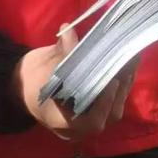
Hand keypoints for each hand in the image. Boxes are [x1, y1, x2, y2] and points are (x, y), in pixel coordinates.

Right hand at [12, 25, 135, 141]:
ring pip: (116, 109)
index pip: (90, 122)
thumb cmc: (33, 77)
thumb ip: (59, 52)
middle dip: (121, 91)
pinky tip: (129, 64)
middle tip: (127, 65)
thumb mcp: (44, 65)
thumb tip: (68, 30)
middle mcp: (78, 127)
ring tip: (131, 61)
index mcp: (60, 121)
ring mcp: (87, 120)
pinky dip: (123, 84)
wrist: (26, 84)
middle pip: (109, 116)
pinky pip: (115, 102)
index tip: (111, 82)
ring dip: (126, 85)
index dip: (104, 105)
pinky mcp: (96, 110)